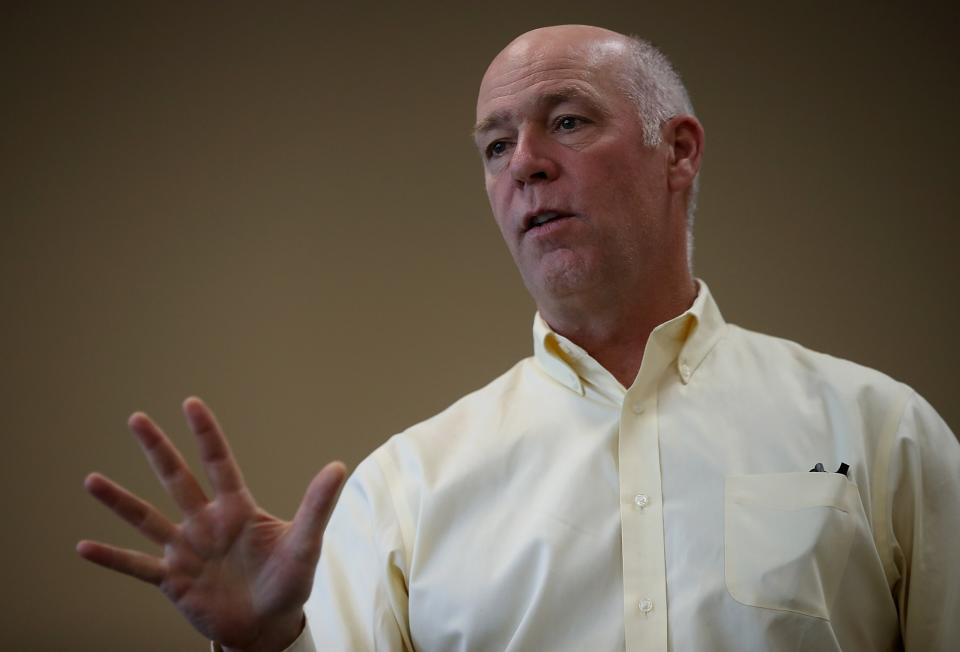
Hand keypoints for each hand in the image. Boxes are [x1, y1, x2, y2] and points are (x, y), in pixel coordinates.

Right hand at [77, 397, 346, 651]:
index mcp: (237, 509)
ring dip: (120, 501)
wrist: (268, 625)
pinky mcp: (173, 580)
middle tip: (137, 418)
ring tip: (91, 481)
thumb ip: (316, 505)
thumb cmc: (289, 580)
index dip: (206, 434)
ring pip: (148, 519)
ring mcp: (186, 550)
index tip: (190, 403)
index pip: (219, 464)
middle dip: (158, 450)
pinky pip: (137, 567)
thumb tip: (337, 466)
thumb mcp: (305, 543)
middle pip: (177, 480)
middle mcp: (206, 523)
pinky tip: (84, 547)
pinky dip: (112, 559)